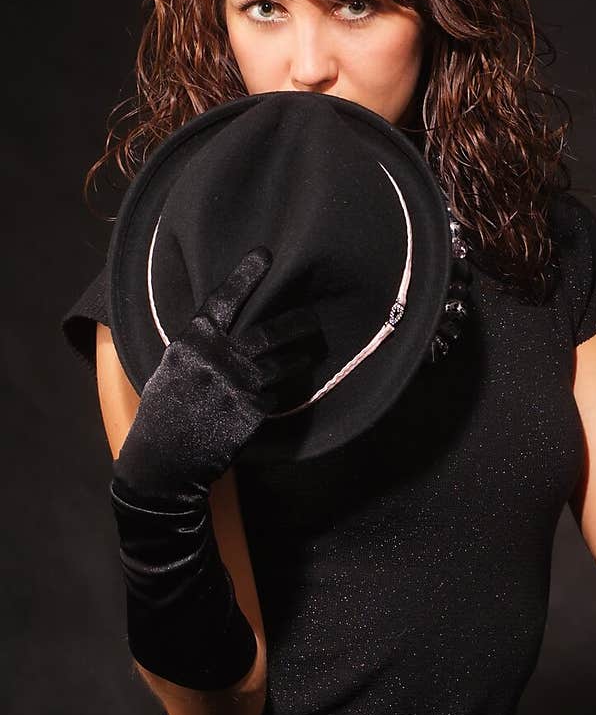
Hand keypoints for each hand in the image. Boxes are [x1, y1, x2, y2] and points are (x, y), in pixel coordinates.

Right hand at [113, 246, 324, 505]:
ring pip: (284, 362)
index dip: (244, 276)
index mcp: (193, 341)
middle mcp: (218, 357)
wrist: (165, 460)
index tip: (264, 255)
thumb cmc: (163, 411)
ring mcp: (239, 384)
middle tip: (313, 318)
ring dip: (302, 356)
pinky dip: (276, 393)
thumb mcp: (172, 368)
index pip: (224, 300)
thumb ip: (200, 346)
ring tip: (313, 351)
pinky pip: (276, 394)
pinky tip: (277, 393)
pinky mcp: (253, 410)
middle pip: (270, 331)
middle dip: (298, 323)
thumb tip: (225, 329)